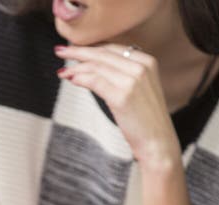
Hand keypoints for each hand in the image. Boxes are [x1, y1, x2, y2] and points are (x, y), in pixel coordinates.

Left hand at [55, 44, 180, 172]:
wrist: (158, 142)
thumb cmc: (146, 119)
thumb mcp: (140, 88)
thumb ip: (124, 73)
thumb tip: (93, 65)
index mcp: (147, 61)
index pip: (112, 48)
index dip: (90, 47)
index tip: (74, 49)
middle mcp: (141, 67)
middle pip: (102, 54)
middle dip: (78, 52)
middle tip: (60, 52)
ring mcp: (132, 81)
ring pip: (96, 66)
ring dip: (75, 68)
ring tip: (62, 72)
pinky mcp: (122, 96)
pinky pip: (95, 81)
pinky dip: (80, 79)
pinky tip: (72, 80)